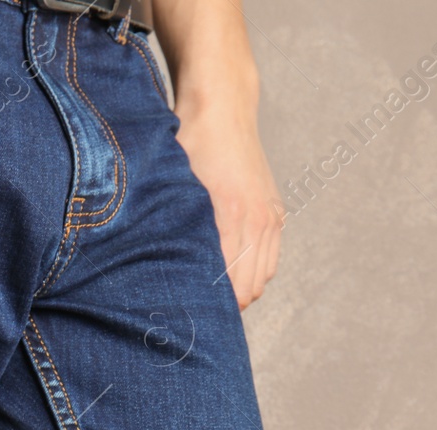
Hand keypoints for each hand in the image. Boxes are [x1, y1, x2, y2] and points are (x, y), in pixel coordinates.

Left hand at [175, 103, 282, 309]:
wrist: (222, 109)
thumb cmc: (187, 145)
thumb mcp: (173, 188)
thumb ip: (172, 230)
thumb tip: (160, 274)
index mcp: (230, 218)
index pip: (228, 287)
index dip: (208, 307)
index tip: (186, 313)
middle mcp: (258, 221)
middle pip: (248, 290)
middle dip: (224, 305)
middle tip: (194, 307)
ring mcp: (271, 217)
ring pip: (261, 279)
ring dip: (240, 289)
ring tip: (211, 291)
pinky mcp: (276, 212)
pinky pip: (270, 261)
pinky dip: (254, 271)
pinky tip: (230, 270)